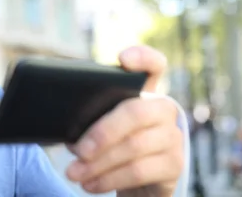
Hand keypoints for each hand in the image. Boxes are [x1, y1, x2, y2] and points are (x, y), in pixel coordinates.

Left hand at [66, 46, 183, 195]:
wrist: (140, 182)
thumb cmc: (114, 145)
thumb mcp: (104, 125)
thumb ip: (92, 115)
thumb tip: (66, 126)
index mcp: (146, 91)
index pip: (153, 64)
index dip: (142, 57)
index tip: (121, 58)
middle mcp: (164, 109)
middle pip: (134, 112)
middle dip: (102, 133)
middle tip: (77, 151)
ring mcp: (172, 136)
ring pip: (133, 147)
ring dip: (98, 164)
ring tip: (74, 173)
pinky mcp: (174, 164)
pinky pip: (138, 171)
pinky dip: (109, 179)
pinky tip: (91, 184)